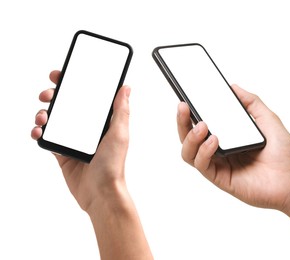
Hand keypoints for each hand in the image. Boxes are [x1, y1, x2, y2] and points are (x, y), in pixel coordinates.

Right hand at [31, 70, 130, 211]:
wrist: (100, 193)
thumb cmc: (114, 165)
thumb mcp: (120, 134)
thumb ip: (121, 111)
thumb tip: (126, 88)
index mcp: (101, 122)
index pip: (86, 98)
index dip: (74, 85)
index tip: (63, 75)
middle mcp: (86, 129)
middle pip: (67, 105)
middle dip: (54, 95)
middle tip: (48, 93)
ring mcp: (73, 140)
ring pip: (54, 119)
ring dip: (44, 113)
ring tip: (42, 116)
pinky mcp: (62, 153)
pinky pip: (47, 138)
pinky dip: (39, 132)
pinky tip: (38, 130)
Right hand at [177, 84, 289, 210]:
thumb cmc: (283, 153)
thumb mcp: (268, 119)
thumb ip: (251, 102)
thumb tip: (233, 87)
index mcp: (225, 136)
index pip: (199, 123)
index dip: (189, 113)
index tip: (185, 99)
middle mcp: (217, 150)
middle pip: (188, 137)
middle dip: (182, 122)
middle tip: (183, 107)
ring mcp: (218, 164)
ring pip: (189, 152)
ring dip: (190, 137)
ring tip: (202, 125)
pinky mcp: (220, 178)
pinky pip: (202, 165)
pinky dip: (204, 151)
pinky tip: (214, 140)